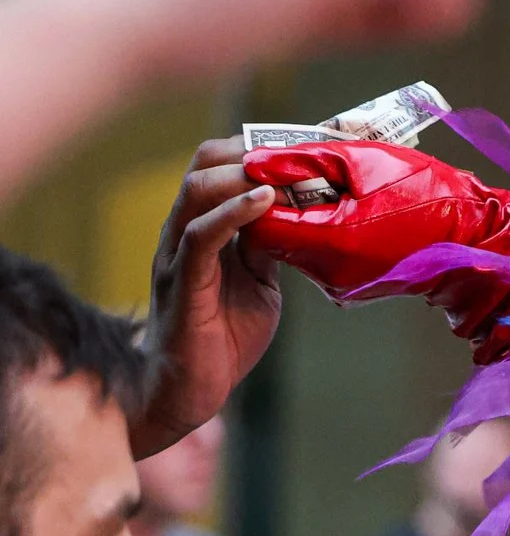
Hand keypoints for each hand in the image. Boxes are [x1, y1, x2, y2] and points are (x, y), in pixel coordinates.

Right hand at [129, 139, 281, 457]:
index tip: (303, 145)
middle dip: (251, 150)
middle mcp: (184, 232)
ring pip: (198, 190)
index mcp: (202, 229)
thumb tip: (300, 218)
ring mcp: (179, 254)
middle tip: (298, 152)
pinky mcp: (183, 281)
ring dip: (244, 174)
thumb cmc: (223, 338)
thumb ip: (271, 249)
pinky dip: (234, 211)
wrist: (191, 390)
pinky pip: (201, 234)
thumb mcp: (259, 283)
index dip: (257, 150)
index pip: (219, 168)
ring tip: (284, 170)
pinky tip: (265, 198)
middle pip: (204, 165)